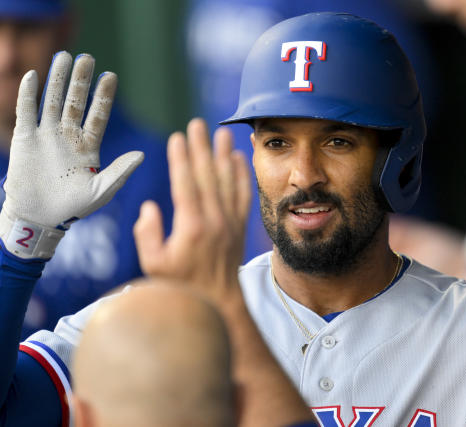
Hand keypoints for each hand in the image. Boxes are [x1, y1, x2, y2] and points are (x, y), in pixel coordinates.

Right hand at [0, 52, 142, 258]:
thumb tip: (143, 154)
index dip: (104, 96)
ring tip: (65, 56)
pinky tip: (33, 76)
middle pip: (76, 101)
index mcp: (89, 146)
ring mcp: (47, 135)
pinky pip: (26, 112)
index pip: (99, 115)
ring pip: (53, 101)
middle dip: (82, 80)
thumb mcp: (102, 190)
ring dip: (58, 79)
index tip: (111, 76)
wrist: (39, 217)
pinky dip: (28, 94)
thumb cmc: (73, 207)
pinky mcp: (25, 138)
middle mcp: (69, 135)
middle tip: (87, 57)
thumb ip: (120, 171)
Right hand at [133, 118, 250, 303]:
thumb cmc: (181, 286)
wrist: (219, 301)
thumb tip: (150, 206)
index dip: (181, 159)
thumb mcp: (154, 264)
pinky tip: (239, 159)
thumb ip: (147, 234)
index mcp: (192, 226)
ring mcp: (230, 222)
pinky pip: (243, 195)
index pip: (186, 184)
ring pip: (228, 181)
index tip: (178, 138)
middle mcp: (215, 220)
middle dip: (201, 147)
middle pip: (207, 175)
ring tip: (222, 133)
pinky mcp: (240, 226)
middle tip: (197, 124)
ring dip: (224, 155)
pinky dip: (241, 175)